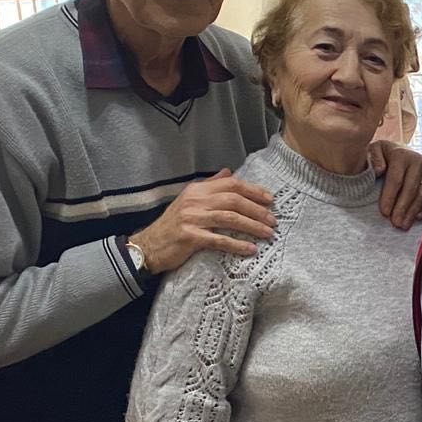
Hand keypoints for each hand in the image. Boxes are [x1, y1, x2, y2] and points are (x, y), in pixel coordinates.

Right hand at [130, 170, 274, 271]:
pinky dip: (237, 244)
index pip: (231, 184)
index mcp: (197, 190)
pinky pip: (219, 240)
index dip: (253, 190)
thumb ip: (209, 186)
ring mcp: (192, 218)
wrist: (148, 246)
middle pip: (233, 200)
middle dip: (257, 209)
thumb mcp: (189, 200)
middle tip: (273, 220)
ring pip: (230, 218)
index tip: (270, 199)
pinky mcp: (190, 237)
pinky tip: (250, 249)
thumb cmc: (173, 224)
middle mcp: (195, 201)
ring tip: (268, 233)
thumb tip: (228, 172)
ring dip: (252, 226)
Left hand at [368, 141, 421, 228]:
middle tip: (395, 223)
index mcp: (402, 155)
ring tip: (404, 225)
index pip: (396, 179)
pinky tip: (415, 218)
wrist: (399, 150)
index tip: (384, 212)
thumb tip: (379, 170)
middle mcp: (418, 162)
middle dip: (402, 208)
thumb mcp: (374, 150)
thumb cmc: (383, 154)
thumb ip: (374, 157)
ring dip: (413, 211)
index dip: (389, 197)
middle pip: (410, 189)